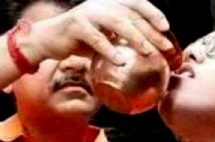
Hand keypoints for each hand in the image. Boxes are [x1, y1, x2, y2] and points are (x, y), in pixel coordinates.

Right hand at [26, 0, 173, 65]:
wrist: (47, 40)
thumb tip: (148, 52)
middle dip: (151, 32)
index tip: (166, 27)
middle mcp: (100, 5)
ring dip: (135, 38)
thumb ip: (120, 39)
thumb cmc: (79, 41)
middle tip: (165, 47)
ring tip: (148, 53)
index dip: (153, 13)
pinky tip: (120, 61)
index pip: (136, 3)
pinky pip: (96, 38)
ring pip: (117, 23)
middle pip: (131, 16)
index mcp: (109, 4)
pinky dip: (109, 50)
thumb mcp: (103, 36)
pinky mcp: (76, 26)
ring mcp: (88, 13)